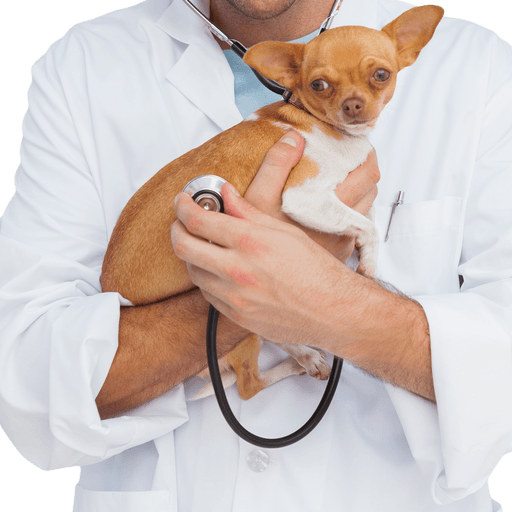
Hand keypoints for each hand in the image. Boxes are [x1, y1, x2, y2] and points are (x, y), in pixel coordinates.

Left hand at [171, 178, 350, 347]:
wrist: (334, 312)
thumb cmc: (317, 270)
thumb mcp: (285, 232)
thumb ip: (249, 213)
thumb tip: (227, 195)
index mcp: (251, 242)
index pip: (198, 220)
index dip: (183, 207)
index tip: (182, 201)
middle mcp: (238, 270)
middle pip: (184, 246)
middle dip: (177, 229)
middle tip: (182, 221)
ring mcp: (234, 297)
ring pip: (193, 272)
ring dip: (192, 256)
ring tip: (202, 245)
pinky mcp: (236, 316)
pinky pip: (207, 295)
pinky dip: (207, 279)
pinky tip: (218, 270)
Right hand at [243, 131, 379, 260]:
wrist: (264, 281)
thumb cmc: (260, 245)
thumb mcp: (258, 198)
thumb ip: (276, 164)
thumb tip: (294, 138)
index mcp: (331, 208)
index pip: (368, 174)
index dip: (367, 155)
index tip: (357, 144)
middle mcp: (344, 227)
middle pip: (371, 189)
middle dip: (363, 169)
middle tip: (349, 157)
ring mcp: (343, 242)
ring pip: (365, 208)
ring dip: (358, 191)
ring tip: (339, 179)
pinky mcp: (338, 254)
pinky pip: (355, 227)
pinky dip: (349, 211)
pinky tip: (329, 206)